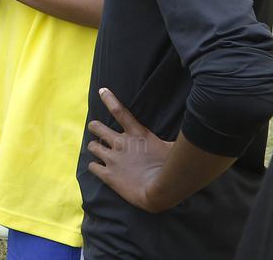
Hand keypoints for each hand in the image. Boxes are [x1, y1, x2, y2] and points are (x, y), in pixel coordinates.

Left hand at [86, 87, 174, 212]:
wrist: (161, 192)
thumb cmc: (172, 170)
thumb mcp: (174, 149)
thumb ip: (173, 139)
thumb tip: (190, 132)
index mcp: (137, 134)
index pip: (119, 111)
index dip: (109, 99)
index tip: (101, 90)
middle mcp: (121, 143)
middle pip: (96, 127)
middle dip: (95, 128)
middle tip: (98, 132)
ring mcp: (112, 159)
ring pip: (91, 146)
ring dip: (94, 148)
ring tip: (99, 152)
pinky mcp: (108, 174)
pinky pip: (92, 166)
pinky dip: (94, 166)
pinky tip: (99, 168)